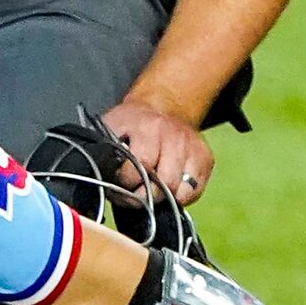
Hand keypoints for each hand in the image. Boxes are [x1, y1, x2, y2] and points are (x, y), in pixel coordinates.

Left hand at [99, 99, 213, 206]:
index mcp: (148, 127)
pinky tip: (167, 190)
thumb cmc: (130, 126)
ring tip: (148, 193)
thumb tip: (99, 180)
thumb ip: (104, 152)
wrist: (162, 106)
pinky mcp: (206, 158)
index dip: (125, 182)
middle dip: (144, 196)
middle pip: (163, 182)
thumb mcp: (110, 129)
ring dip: (161, 198)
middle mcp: (174, 135)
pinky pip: (194, 191)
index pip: (140, 166)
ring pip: (180, 190)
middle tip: (132, 196)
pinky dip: (180, 197)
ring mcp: (193, 147)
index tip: (115, 186)